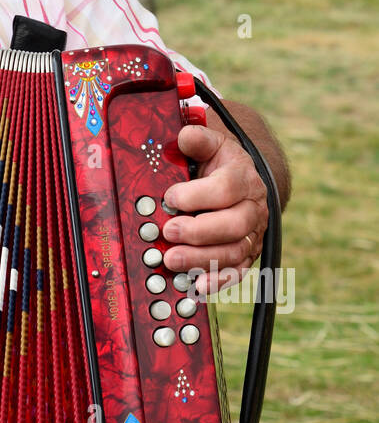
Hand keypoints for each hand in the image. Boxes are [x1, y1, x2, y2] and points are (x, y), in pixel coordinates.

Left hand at [160, 125, 267, 295]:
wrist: (241, 182)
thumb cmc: (219, 164)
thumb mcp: (211, 144)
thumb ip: (198, 138)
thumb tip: (184, 136)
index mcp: (244, 178)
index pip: (227, 188)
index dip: (198, 195)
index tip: (170, 197)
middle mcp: (254, 208)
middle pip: (234, 224)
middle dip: (198, 231)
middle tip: (168, 231)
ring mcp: (253, 234)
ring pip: (233, 251)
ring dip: (202, 259)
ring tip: (172, 259)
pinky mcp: (247, 255)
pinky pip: (237, 272)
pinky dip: (218, 282)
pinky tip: (197, 286)